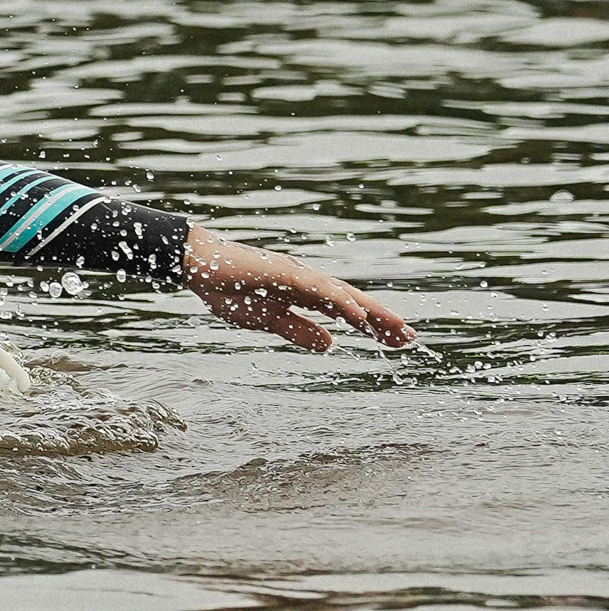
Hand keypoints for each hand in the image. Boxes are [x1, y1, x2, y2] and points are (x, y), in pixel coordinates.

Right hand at [183, 229, 416, 352]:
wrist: (200, 265)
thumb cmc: (229, 290)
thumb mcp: (268, 321)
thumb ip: (299, 331)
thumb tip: (331, 345)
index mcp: (306, 294)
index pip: (347, 312)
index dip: (373, 326)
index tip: (396, 342)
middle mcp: (310, 282)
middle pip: (355, 302)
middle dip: (383, 320)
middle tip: (411, 339)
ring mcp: (300, 276)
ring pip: (345, 295)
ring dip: (372, 312)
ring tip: (397, 329)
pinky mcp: (287, 273)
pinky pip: (321, 291)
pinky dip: (342, 303)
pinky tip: (359, 317)